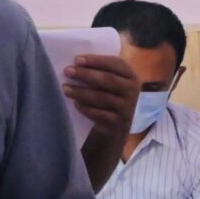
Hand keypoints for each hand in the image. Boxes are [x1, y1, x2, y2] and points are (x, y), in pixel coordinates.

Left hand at [64, 52, 138, 189]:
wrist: (110, 138)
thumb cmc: (101, 106)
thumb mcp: (104, 87)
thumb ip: (97, 74)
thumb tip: (70, 60)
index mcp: (132, 78)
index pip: (116, 64)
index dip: (97, 61)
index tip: (77, 59)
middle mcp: (134, 93)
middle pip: (110, 80)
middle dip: (87, 75)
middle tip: (66, 71)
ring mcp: (128, 111)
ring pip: (105, 97)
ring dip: (83, 92)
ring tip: (65, 88)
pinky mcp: (119, 127)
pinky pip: (102, 116)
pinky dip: (87, 109)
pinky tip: (75, 105)